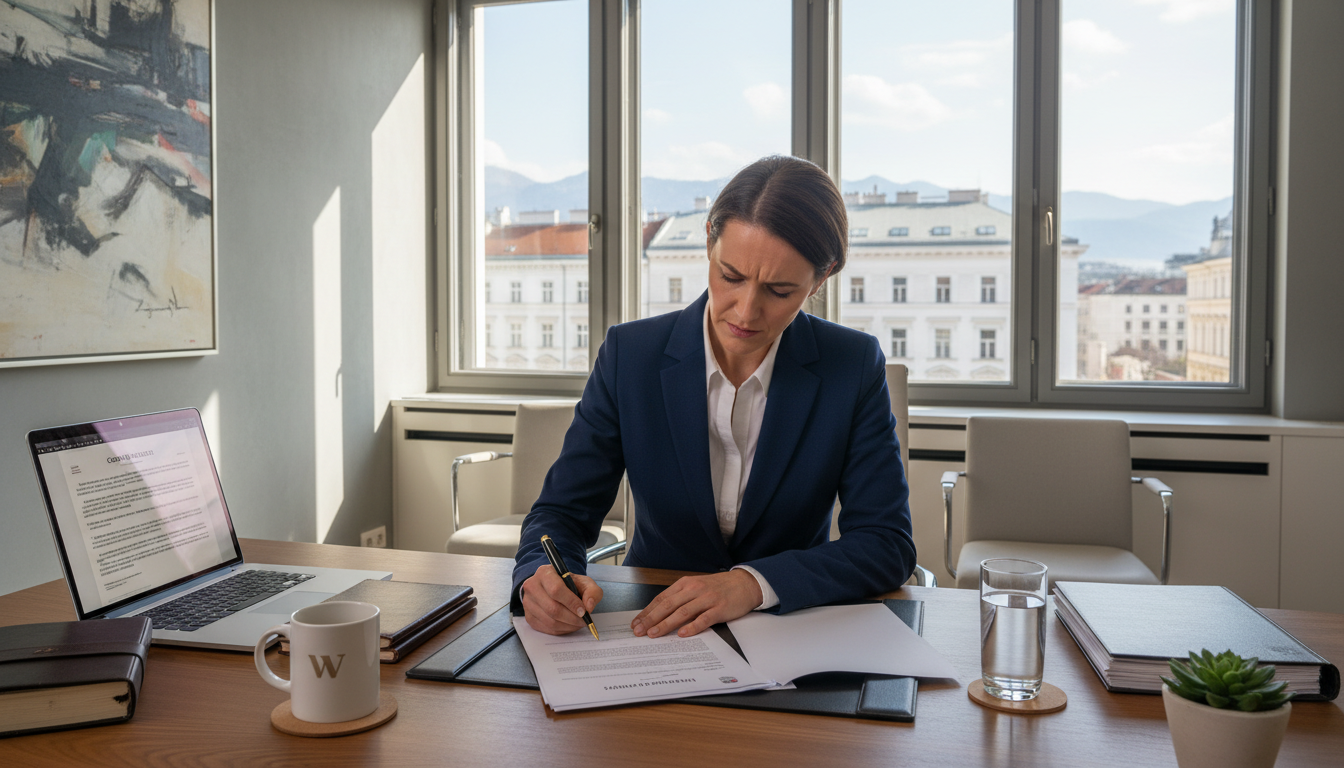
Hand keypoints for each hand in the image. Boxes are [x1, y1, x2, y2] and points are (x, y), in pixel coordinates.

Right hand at [521, 564, 603, 635]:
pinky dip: (561, 630)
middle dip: (572, 618)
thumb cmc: (568, 584)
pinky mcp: (528, 617)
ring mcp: (528, 603)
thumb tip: (589, 607)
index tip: (583, 611)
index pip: (556, 590)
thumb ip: (592, 591)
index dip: (571, 602)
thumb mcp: (584, 582)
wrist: (553, 587)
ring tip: (578, 623)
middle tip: (583, 621)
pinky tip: (569, 625)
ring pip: (549, 621)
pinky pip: (546, 629)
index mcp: (544, 573)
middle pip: (552, 608)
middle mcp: (532, 587)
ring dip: (568, 626)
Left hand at [631, 570, 762, 638]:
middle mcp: (694, 589)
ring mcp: (707, 598)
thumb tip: (659, 614)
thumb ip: (680, 598)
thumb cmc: (718, 587)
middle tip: (639, 631)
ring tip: (654, 634)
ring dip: (666, 624)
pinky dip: (692, 627)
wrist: (745, 583)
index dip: (647, 611)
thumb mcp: (696, 587)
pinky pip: (704, 618)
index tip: (636, 623)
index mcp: (685, 583)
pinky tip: (682, 634)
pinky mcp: (720, 608)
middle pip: (668, 605)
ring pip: (682, 612)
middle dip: (651, 619)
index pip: (661, 598)